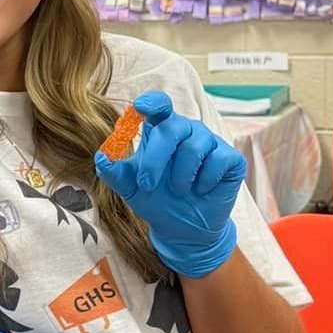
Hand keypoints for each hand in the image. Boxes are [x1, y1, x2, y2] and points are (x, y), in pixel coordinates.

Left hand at [93, 91, 244, 277]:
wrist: (183, 229)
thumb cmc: (156, 201)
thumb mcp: (130, 189)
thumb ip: (114, 172)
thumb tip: (101, 156)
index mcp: (161, 130)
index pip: (159, 105)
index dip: (151, 103)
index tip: (140, 108)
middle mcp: (186, 131)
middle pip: (172, 128)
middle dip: (155, 158)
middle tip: (146, 184)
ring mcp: (210, 143)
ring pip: (194, 147)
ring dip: (180, 176)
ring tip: (179, 190)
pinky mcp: (230, 158)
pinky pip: (218, 161)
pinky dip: (205, 181)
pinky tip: (201, 190)